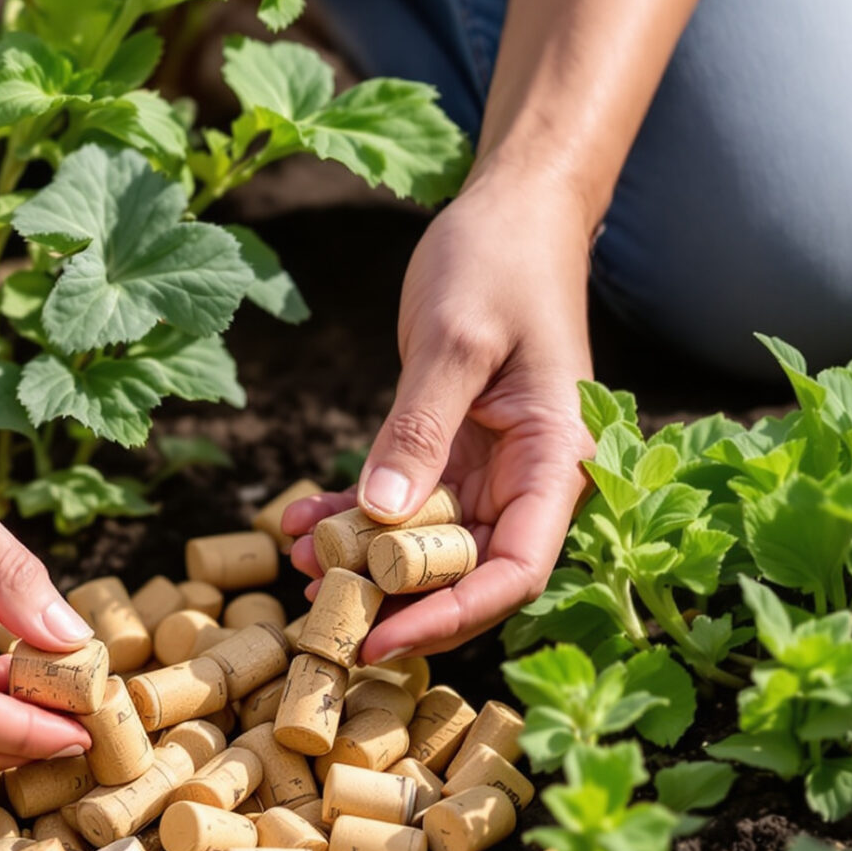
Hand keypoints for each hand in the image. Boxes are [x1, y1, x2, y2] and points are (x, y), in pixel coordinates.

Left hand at [282, 174, 594, 661]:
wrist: (514, 211)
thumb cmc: (502, 260)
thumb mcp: (455, 338)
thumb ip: (419, 428)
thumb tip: (381, 514)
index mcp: (555, 460)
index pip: (515, 570)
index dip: (452, 616)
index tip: (383, 639)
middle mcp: (528, 478)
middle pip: (468, 572)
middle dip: (394, 599)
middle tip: (317, 612)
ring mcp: (489, 468)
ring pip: (427, 545)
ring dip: (364, 562)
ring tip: (296, 565)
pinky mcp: (451, 450)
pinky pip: (401, 502)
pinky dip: (352, 516)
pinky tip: (299, 520)